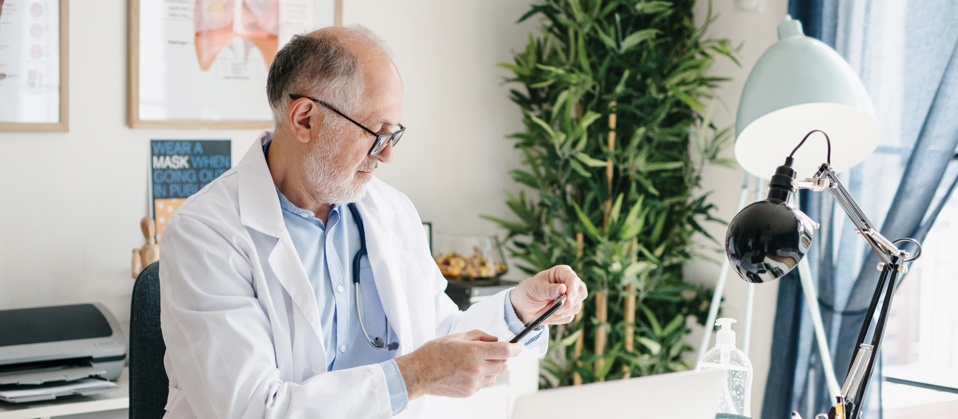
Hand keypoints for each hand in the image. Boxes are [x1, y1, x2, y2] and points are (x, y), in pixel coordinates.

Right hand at [395, 330, 521, 399]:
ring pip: (495, 376)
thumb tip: (494, 339)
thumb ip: (479, 336)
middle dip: (504, 358)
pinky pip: (483, 384)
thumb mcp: (457, 337)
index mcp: (474, 352)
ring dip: (493, 368)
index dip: (516, 348)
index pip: (505, 350)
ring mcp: (473, 383)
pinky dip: (481, 377)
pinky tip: (468, 372)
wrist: (419, 374)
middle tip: (496, 352)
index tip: (518, 346)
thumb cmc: (434, 353)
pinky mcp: (469, 392)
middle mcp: (477, 368)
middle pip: (504, 365)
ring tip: (477, 362)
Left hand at [511, 265, 586, 324]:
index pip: (573, 279)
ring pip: (576, 307)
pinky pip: (569, 317)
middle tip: (556, 310)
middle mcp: (570, 284)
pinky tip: (548, 315)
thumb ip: (549, 289)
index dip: (573, 290)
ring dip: (561, 313)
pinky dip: (558, 319)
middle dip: (569, 304)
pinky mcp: (569, 309)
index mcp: (562, 272)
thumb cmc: (529, 291)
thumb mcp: (535, 289)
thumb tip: (563, 288)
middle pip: (581, 293)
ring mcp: (571, 297)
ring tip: (546, 311)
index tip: (568, 301)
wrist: (524, 305)